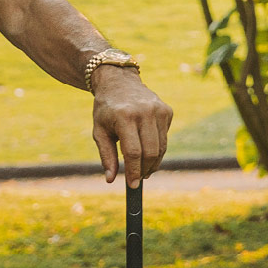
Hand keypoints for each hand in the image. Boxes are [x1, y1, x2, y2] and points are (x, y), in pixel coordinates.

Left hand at [91, 68, 171, 185]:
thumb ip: (106, 155)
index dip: (133, 171)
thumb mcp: (99, 131)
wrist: (119, 82)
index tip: (132, 185)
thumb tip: (110, 179)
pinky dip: (157, 148)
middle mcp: (145, 112)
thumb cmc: (106, 109)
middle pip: (150, 152)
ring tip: (143, 170)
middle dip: (145, 170)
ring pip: (161, 147)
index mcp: (125, 116)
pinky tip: (146, 147)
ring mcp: (159, 110)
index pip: (133, 152)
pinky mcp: (167, 111)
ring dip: (153, 163)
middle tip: (138, 179)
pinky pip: (164, 138)